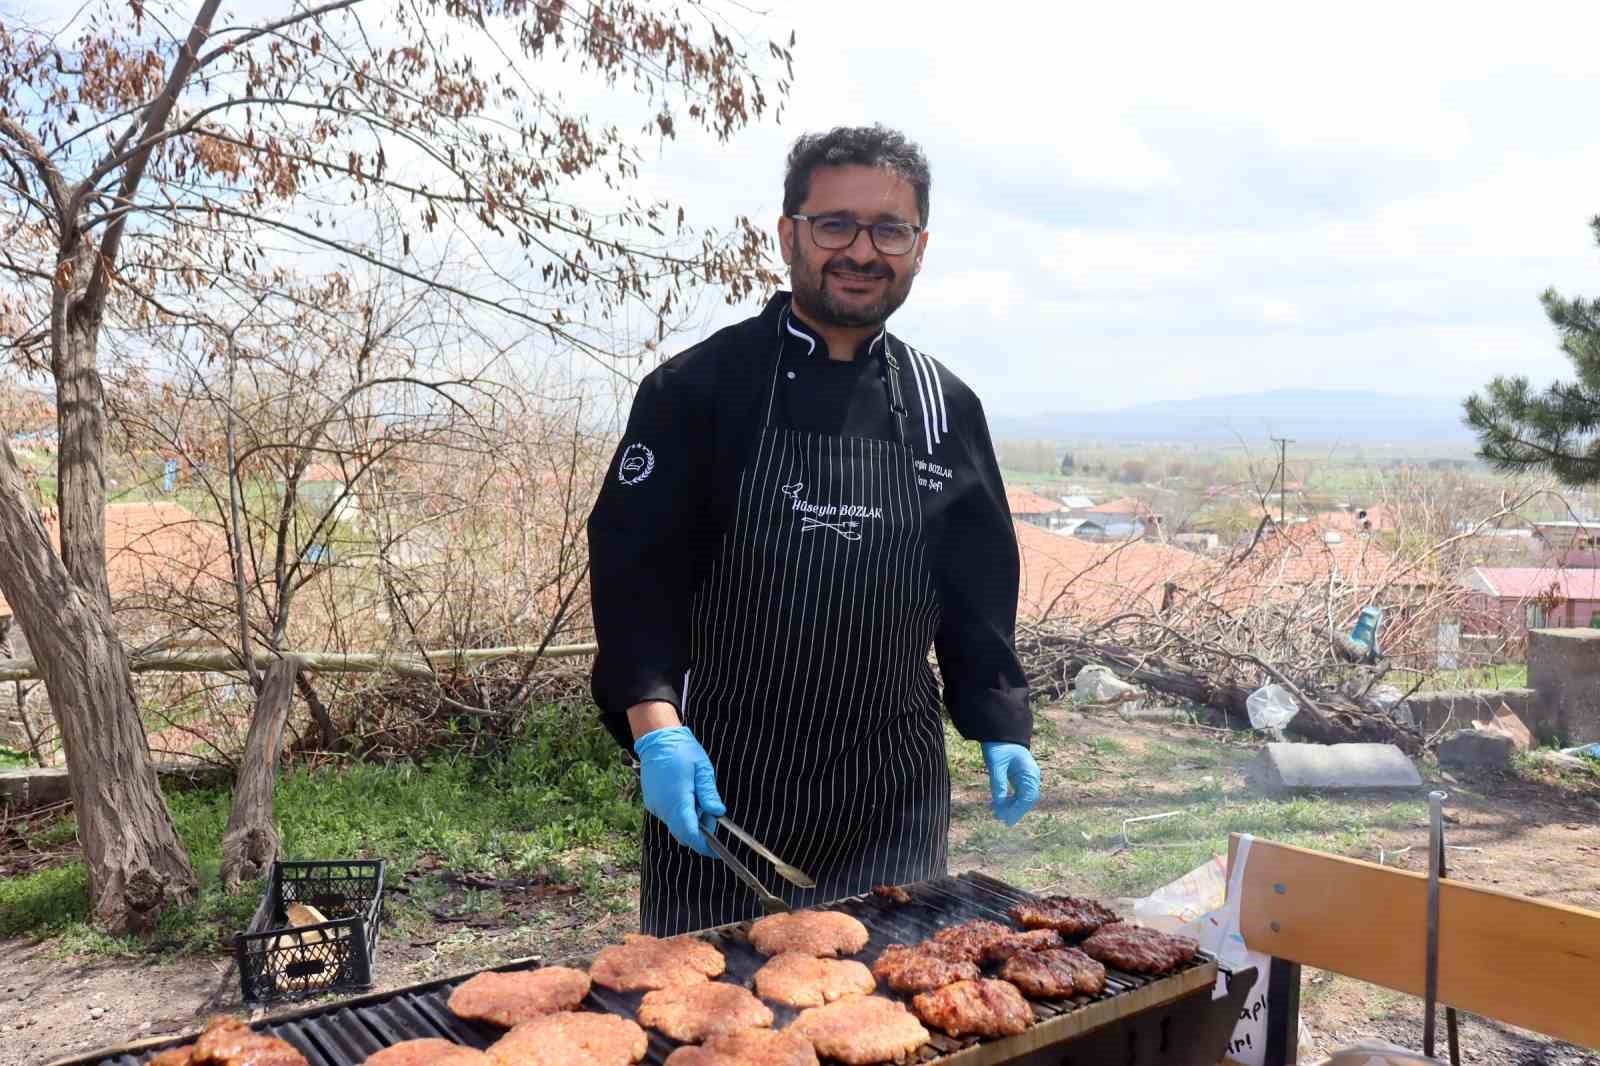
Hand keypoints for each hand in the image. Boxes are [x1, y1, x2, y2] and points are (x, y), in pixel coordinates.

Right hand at [634, 725, 725, 855]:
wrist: (657, 739)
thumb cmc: (682, 751)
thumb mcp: (702, 769)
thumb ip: (709, 793)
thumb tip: (718, 813)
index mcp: (678, 800)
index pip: (690, 834)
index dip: (704, 847)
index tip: (717, 853)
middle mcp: (663, 808)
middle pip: (683, 834)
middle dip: (701, 832)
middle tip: (712, 813)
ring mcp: (655, 807)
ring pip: (676, 826)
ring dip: (691, 821)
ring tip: (700, 798)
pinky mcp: (652, 803)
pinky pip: (669, 817)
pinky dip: (681, 814)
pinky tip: (688, 796)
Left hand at [981, 742, 1039, 826]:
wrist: (1001, 731)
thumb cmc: (999, 745)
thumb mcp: (996, 764)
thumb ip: (998, 783)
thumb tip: (999, 803)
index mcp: (1029, 772)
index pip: (1027, 797)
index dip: (1017, 809)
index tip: (1005, 818)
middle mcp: (1032, 776)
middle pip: (1028, 799)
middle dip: (1016, 811)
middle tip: (1003, 821)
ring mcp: (1028, 776)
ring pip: (1024, 797)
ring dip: (1014, 807)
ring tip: (1000, 816)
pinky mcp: (1021, 776)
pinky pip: (1020, 792)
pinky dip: (1013, 800)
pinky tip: (1003, 806)